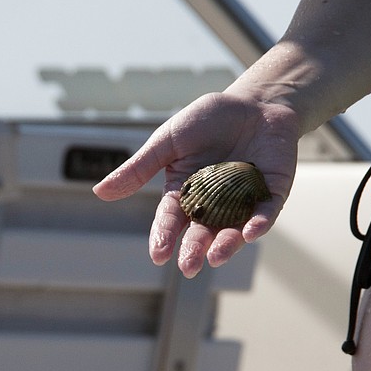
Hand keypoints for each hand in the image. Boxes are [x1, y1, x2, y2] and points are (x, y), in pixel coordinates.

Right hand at [93, 91, 299, 277]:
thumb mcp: (167, 142)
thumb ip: (138, 169)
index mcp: (184, 193)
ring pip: (233, 230)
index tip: (158, 254)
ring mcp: (243, 201)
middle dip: (194, 249)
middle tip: (187, 267)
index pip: (171, 219)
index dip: (164, 236)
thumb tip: (99, 192)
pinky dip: (259, 223)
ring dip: (225, 245)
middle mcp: (213, 204)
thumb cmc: (206, 120)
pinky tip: (251, 232)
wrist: (252, 102)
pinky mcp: (271, 193)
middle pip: (201, 231)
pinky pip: (265, 213)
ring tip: (215, 257)